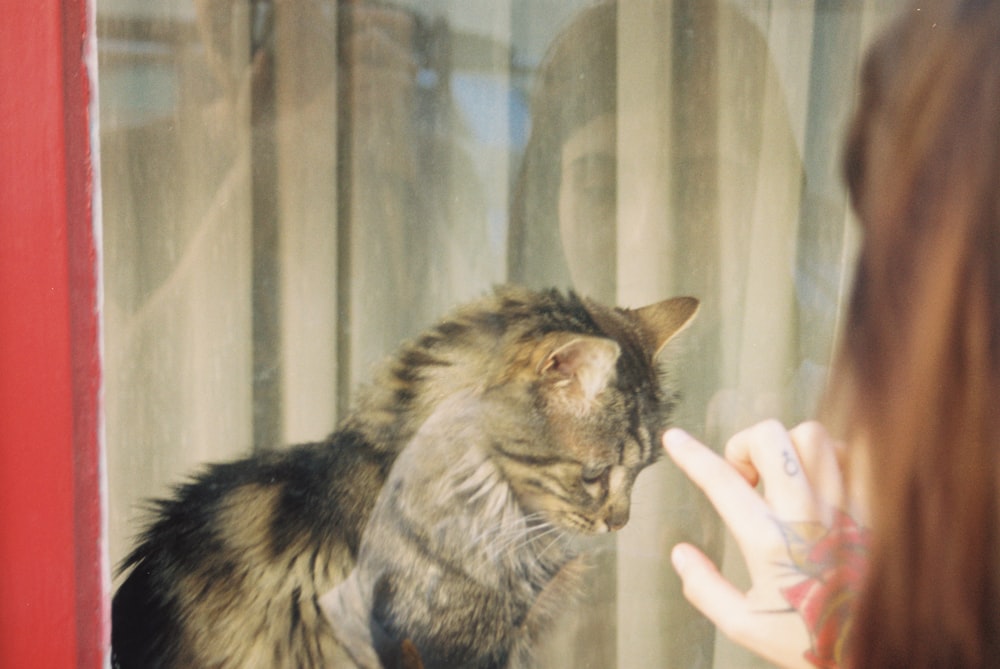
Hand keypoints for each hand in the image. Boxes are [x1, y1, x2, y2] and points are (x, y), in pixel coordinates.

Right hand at [664, 421, 867, 668]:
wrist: (882, 651)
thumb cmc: (813, 642)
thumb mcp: (746, 626)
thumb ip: (705, 589)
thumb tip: (680, 554)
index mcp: (769, 542)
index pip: (720, 481)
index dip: (690, 455)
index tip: (674, 438)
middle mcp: (806, 515)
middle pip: (770, 438)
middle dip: (746, 445)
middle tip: (746, 475)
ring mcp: (845, 505)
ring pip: (812, 436)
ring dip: (789, 449)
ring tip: (784, 479)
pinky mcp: (875, 506)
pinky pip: (854, 454)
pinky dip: (833, 457)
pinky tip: (821, 482)